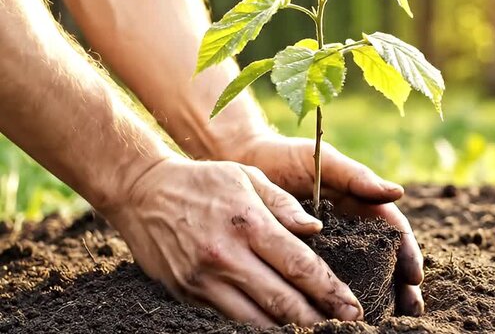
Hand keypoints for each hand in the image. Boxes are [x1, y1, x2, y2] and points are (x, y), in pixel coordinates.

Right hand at [105, 157, 363, 326]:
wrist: (141, 192)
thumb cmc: (202, 181)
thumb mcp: (246, 176)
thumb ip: (284, 204)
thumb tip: (315, 231)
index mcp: (248, 222)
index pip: (299, 265)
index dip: (330, 290)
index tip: (352, 306)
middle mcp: (227, 255)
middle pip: (283, 301)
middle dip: (318, 319)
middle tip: (345, 328)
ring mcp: (204, 279)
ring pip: (256, 319)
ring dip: (288, 330)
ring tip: (314, 332)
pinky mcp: (187, 293)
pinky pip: (229, 318)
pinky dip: (255, 326)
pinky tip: (275, 328)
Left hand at [226, 132, 424, 315]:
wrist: (247, 160)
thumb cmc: (288, 157)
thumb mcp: (325, 162)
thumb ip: (356, 176)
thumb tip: (396, 193)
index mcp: (361, 203)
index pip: (394, 230)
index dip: (407, 252)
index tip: (414, 275)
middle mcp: (350, 225)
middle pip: (385, 257)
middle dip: (401, 283)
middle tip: (411, 308)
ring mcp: (329, 242)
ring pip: (359, 271)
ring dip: (378, 293)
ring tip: (387, 317)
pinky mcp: (304, 253)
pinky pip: (325, 276)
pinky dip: (338, 293)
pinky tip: (342, 312)